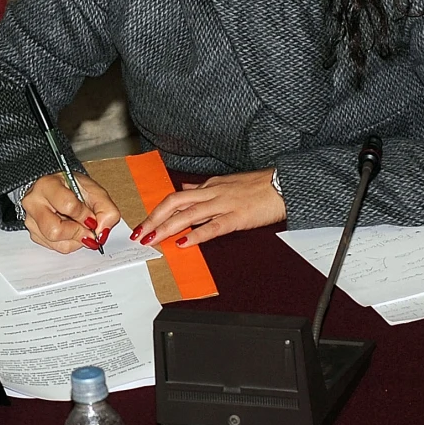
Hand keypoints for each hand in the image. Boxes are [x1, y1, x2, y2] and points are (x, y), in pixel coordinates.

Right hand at [21, 174, 124, 252]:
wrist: (59, 190)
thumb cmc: (74, 189)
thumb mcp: (94, 191)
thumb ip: (106, 210)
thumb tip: (101, 232)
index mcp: (47, 185)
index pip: (67, 206)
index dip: (84, 215)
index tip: (92, 217)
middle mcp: (34, 202)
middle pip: (55, 230)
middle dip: (77, 232)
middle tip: (88, 229)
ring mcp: (31, 220)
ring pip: (55, 242)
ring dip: (75, 240)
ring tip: (80, 228)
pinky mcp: (34, 234)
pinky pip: (54, 247)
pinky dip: (69, 243)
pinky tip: (71, 231)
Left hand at [134, 169, 285, 247]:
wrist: (284, 184)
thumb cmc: (259, 186)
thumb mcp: (227, 181)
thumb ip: (204, 186)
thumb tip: (186, 186)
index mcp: (209, 185)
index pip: (176, 197)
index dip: (158, 210)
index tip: (144, 223)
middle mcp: (212, 192)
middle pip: (175, 203)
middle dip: (154, 219)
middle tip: (139, 234)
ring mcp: (223, 204)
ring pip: (188, 214)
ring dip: (166, 227)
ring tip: (152, 239)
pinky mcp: (237, 217)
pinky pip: (212, 226)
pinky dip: (196, 235)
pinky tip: (183, 243)